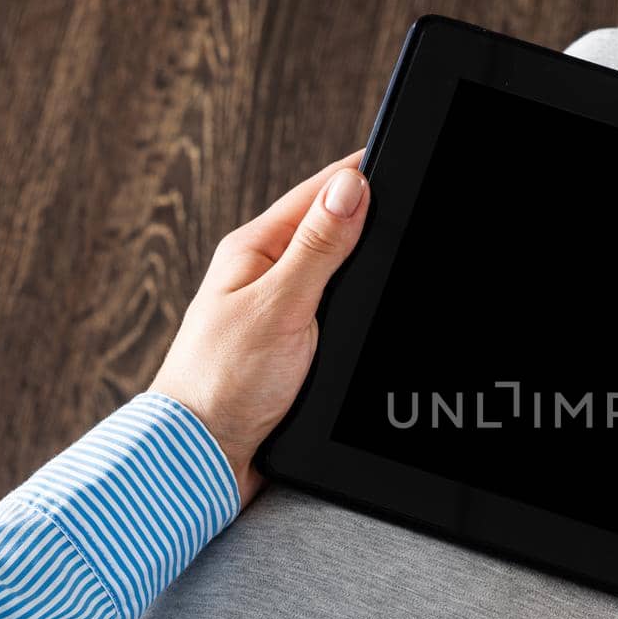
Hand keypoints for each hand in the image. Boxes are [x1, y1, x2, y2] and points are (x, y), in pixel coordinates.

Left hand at [150, 153, 369, 506]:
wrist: (204, 458)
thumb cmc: (224, 384)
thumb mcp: (279, 305)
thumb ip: (318, 248)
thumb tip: (350, 187)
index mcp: (253, 250)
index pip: (317, 193)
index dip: (360, 176)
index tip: (400, 160)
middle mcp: (265, 274)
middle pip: (331, 229)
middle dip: (370, 216)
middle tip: (413, 202)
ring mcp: (280, 311)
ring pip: (337, 272)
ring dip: (364, 263)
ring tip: (400, 244)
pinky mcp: (293, 347)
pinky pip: (335, 312)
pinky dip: (357, 305)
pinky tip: (375, 306)